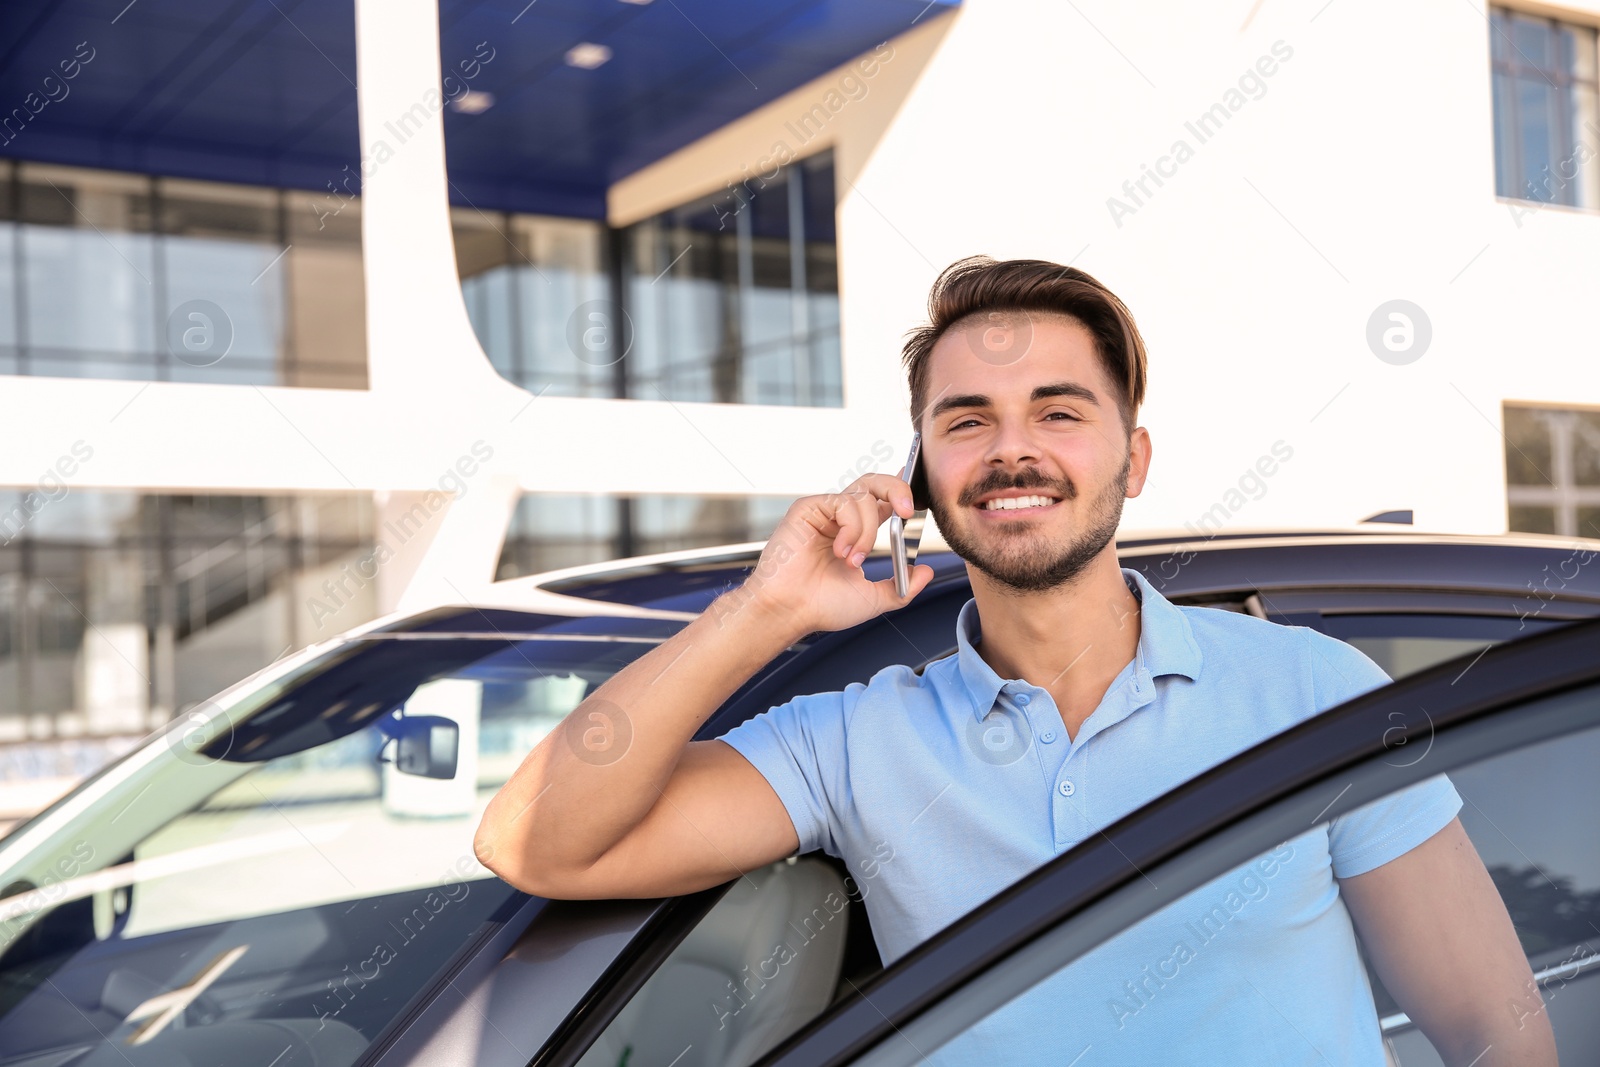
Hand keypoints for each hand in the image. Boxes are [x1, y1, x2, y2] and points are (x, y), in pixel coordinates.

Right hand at [723, 473, 935, 636]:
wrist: (791, 611)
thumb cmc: (822, 606)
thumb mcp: (874, 599)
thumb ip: (903, 587)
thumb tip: (926, 572)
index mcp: (856, 532)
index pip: (882, 500)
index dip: (900, 489)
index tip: (917, 488)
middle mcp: (840, 517)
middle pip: (874, 482)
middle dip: (898, 489)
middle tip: (907, 512)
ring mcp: (824, 511)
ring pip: (864, 497)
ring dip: (868, 532)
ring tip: (853, 560)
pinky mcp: (808, 508)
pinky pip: (844, 503)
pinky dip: (851, 529)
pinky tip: (840, 551)